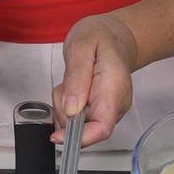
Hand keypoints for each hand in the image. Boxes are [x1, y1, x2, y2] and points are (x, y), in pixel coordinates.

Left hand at [51, 15, 137, 146]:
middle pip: (86, 129)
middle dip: (65, 114)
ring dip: (64, 108)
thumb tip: (72, 109)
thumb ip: (76, 77)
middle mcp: (115, 105)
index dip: (79, 137)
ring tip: (71, 81)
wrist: (113, 36)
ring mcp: (109, 110)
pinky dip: (67, 108)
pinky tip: (74, 89)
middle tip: (65, 85)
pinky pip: (77, 120)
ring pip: (78, 126)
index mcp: (114, 88)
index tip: (58, 136)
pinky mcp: (100, 112)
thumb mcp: (81, 47)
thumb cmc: (99, 37)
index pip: (101, 128)